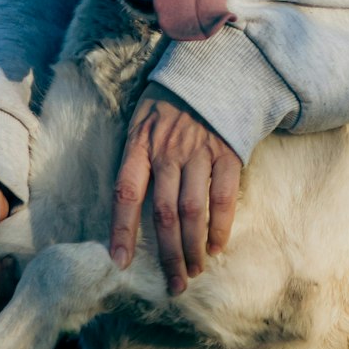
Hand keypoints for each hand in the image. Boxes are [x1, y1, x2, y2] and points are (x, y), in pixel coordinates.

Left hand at [110, 82, 241, 295]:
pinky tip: (218, 245)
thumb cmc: (172, 98)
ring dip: (193, 247)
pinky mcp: (228, 150)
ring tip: (194, 270)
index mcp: (141, 141)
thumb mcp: (144, 116)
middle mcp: (168, 149)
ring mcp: (199, 150)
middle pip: (163, 212)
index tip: (120, 262)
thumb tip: (132, 204)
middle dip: (167, 255)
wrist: (215, 65)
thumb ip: (138, 154)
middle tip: (173, 283)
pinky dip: (220, 226)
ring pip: (192, 211)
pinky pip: (222, 196)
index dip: (122, 229)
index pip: (126, 191)